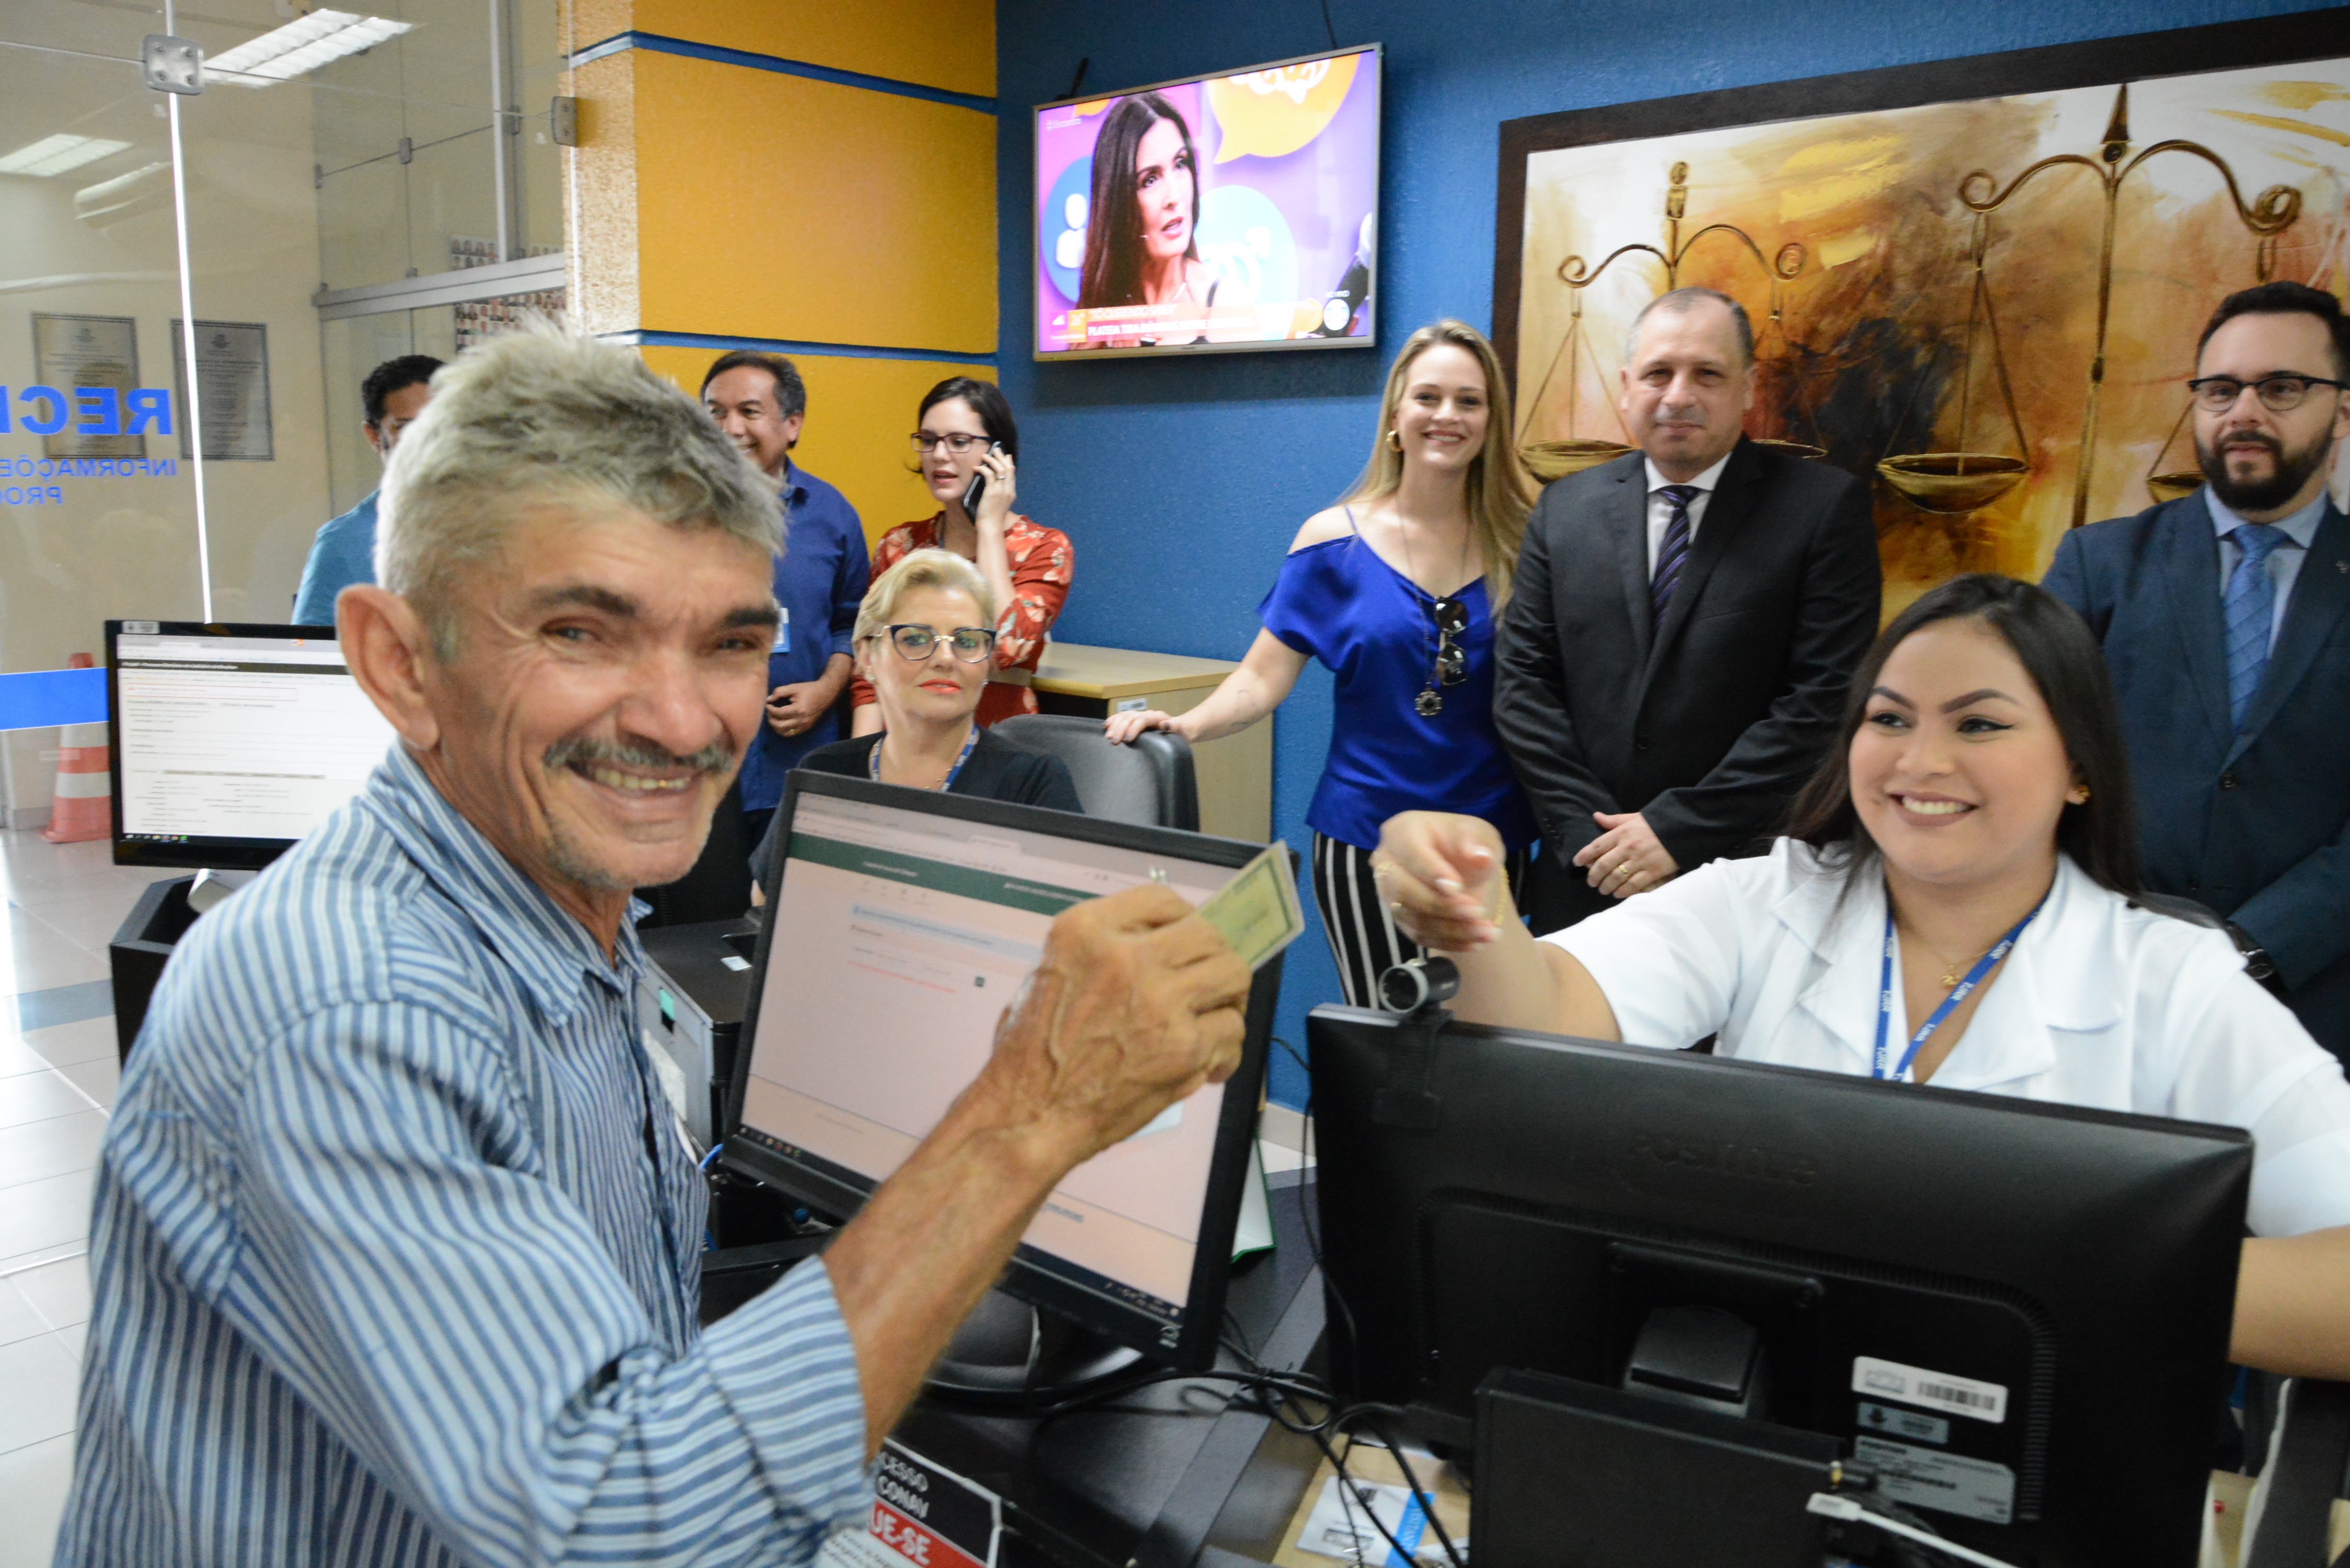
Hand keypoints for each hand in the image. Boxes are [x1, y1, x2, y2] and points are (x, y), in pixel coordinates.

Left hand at [764, 676, 840, 739]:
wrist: (825, 694)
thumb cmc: (809, 689)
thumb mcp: (793, 687)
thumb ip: (779, 692)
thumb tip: (768, 700)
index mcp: (798, 709)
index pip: (778, 713)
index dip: (770, 709)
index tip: (768, 704)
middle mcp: (801, 720)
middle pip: (779, 726)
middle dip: (771, 719)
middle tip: (769, 712)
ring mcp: (804, 726)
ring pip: (784, 733)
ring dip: (776, 727)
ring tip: (774, 718)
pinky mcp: (806, 728)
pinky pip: (791, 733)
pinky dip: (783, 730)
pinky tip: (781, 722)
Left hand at [972, 447, 1015, 532]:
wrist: (990, 526)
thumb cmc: (992, 517)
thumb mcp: (999, 503)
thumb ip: (1000, 492)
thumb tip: (995, 483)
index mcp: (1011, 493)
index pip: (1012, 473)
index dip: (1008, 462)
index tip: (1005, 455)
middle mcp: (1008, 490)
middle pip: (1009, 468)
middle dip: (1002, 457)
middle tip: (995, 450)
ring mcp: (1001, 491)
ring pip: (1000, 469)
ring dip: (992, 460)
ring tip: (985, 456)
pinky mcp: (992, 492)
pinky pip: (989, 475)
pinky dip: (983, 469)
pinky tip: (977, 468)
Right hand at [979, 884, 1250, 1158]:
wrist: (1028, 1115)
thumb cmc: (1029, 1053)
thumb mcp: (1050, 973)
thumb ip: (1103, 951)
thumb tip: (1160, 948)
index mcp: (1086, 932)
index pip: (1162, 899)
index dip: (1183, 920)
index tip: (1185, 940)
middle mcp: (1126, 957)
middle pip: (1207, 934)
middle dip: (1214, 957)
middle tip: (1210, 982)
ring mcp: (1160, 1001)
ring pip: (1232, 974)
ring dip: (1229, 997)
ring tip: (1215, 1017)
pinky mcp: (1183, 1047)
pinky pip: (1231, 1030)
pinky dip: (1225, 1050)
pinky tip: (1205, 1063)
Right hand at [1103, 708, 1184, 744]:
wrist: (1181, 729)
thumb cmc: (1181, 733)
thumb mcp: (1182, 732)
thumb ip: (1175, 728)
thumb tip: (1165, 724)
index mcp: (1157, 717)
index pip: (1143, 720)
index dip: (1133, 728)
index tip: (1127, 740)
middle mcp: (1147, 714)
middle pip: (1131, 717)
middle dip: (1120, 728)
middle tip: (1113, 741)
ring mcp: (1141, 716)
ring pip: (1125, 716)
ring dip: (1115, 725)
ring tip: (1108, 736)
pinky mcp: (1136, 719)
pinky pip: (1122, 717)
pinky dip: (1114, 720)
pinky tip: (1106, 726)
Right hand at [1371, 812, 1506, 951]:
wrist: (1462, 866)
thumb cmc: (1467, 842)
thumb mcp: (1479, 833)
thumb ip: (1478, 842)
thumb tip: (1480, 857)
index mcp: (1403, 830)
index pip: (1410, 852)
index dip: (1431, 872)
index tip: (1458, 888)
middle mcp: (1387, 862)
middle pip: (1402, 890)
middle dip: (1441, 906)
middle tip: (1477, 912)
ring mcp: (1390, 893)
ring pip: (1412, 918)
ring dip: (1451, 929)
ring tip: (1486, 933)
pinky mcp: (1400, 918)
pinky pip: (1419, 936)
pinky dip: (1449, 942)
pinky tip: (1476, 942)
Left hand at [1573, 810, 1677, 897]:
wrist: (1680, 829)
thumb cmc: (1654, 824)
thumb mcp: (1633, 818)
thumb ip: (1613, 820)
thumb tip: (1596, 816)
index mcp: (1621, 833)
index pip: (1596, 846)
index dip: (1584, 856)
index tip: (1577, 863)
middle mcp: (1628, 847)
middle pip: (1603, 865)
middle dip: (1593, 876)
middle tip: (1591, 882)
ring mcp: (1640, 860)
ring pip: (1616, 877)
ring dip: (1606, 886)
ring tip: (1603, 890)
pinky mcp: (1652, 871)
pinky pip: (1633, 885)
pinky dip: (1623, 892)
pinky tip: (1618, 894)